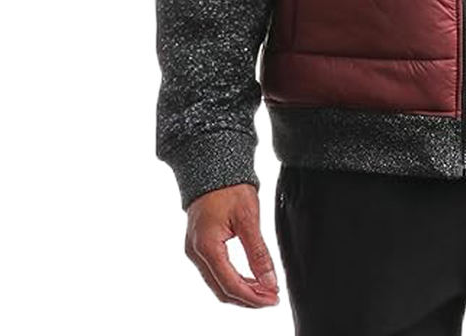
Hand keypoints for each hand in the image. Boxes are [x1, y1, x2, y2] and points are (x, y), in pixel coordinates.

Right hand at [184, 183, 279, 306]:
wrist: (212, 167)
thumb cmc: (229, 187)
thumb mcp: (249, 218)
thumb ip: (259, 253)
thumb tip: (270, 281)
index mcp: (206, 246)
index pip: (230, 284)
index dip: (253, 296)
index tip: (272, 299)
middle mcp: (195, 252)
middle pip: (221, 289)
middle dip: (248, 298)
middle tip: (271, 298)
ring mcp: (194, 251)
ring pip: (217, 283)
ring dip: (241, 291)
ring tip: (265, 290)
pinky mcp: (198, 247)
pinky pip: (214, 272)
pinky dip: (233, 280)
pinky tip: (250, 279)